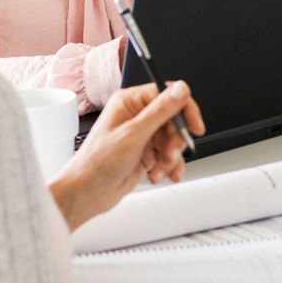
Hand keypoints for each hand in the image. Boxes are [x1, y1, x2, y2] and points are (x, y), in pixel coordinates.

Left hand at [49, 81, 203, 229]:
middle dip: (175, 141)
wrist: (88, 193)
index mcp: (130, 102)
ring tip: (159, 169)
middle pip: (174, 119)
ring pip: (173, 140)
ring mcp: (142, 135)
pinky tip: (159, 175)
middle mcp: (137, 115)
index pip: (167, 94)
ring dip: (170, 158)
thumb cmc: (98, 163)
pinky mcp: (147, 153)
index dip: (184, 110)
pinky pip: (169, 155)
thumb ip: (160, 111)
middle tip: (170, 153)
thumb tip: (180, 90)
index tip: (193, 126)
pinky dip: (168, 167)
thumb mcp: (134, 134)